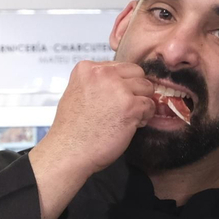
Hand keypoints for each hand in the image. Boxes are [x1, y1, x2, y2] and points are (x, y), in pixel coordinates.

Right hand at [33, 60, 155, 178]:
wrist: (69, 152)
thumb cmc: (71, 130)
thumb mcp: (76, 92)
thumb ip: (95, 83)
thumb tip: (117, 82)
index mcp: (87, 68)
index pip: (119, 66)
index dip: (122, 84)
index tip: (116, 98)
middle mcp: (103, 74)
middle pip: (137, 73)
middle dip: (135, 90)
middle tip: (126, 107)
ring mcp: (118, 89)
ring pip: (146, 88)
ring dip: (141, 103)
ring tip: (128, 117)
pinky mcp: (130, 107)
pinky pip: (150, 105)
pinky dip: (145, 117)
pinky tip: (131, 125)